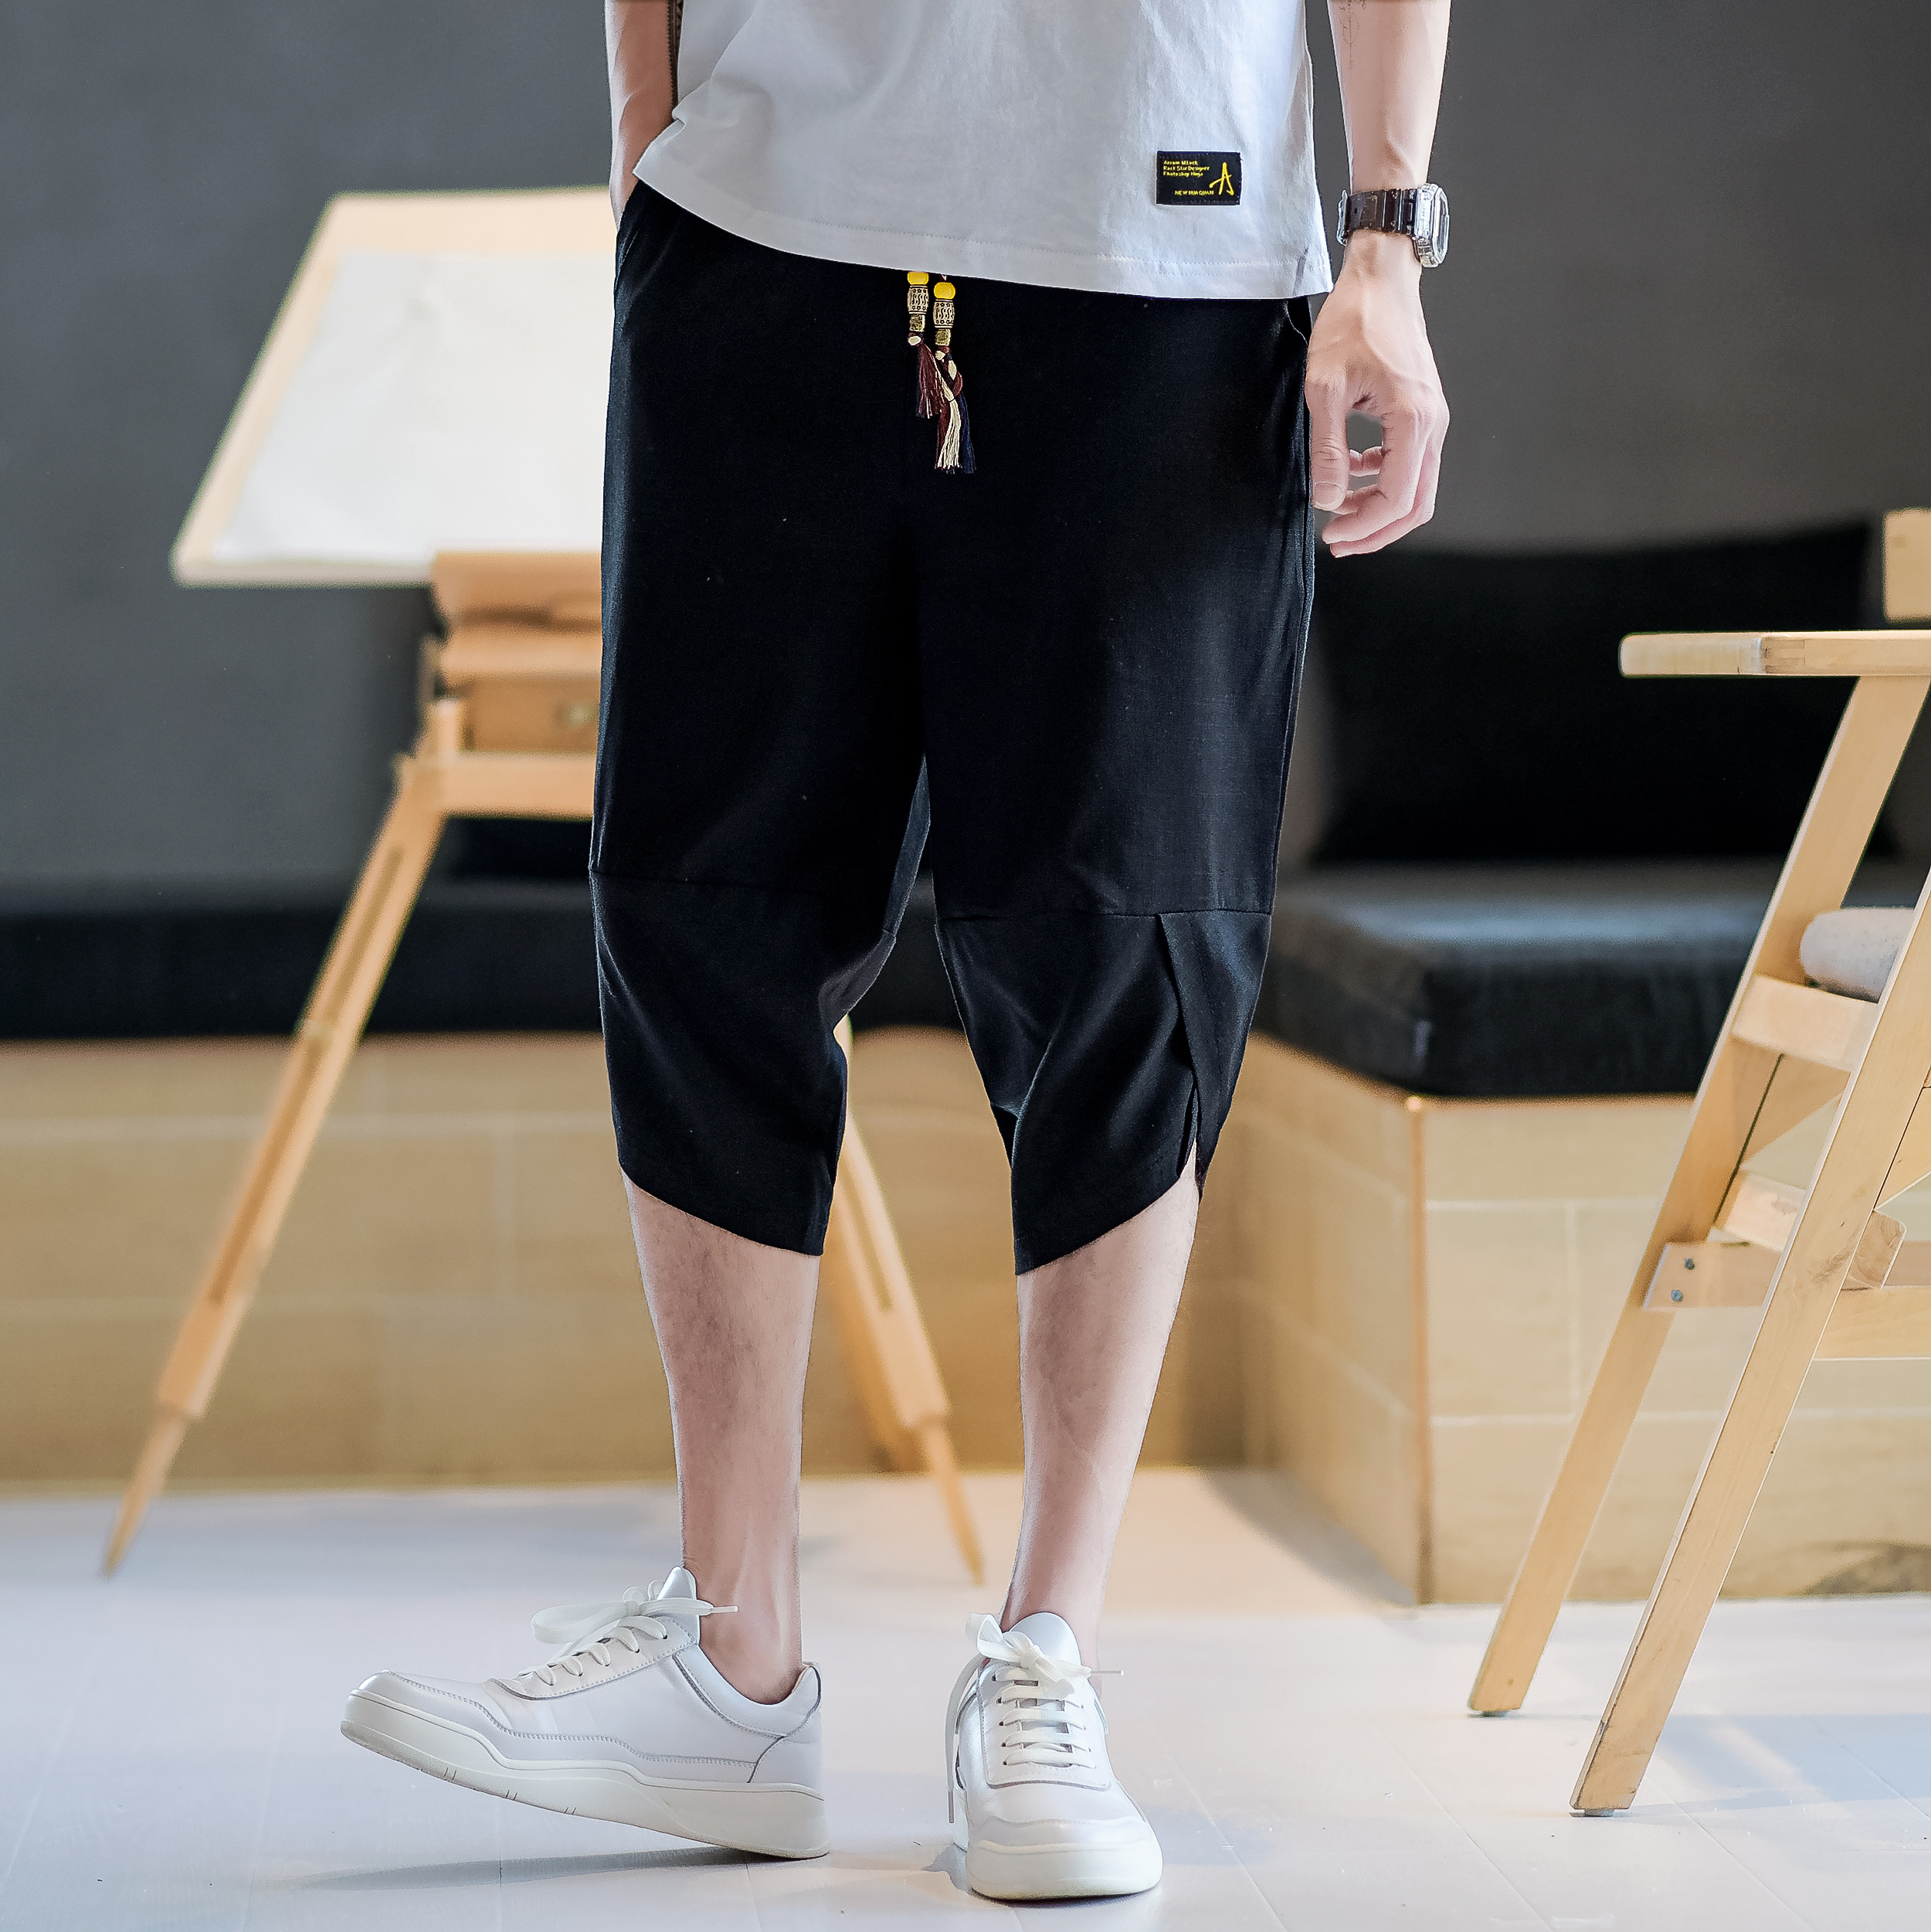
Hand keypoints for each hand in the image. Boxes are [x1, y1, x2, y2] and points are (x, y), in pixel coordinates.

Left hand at [1304, 228, 1448, 556]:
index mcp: (1412, 420)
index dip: (1363, 527)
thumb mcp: (1324, 386)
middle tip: (1337, 540)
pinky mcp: (1422, 413)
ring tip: (1339, 514)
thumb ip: (1327, 448)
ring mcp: (1431, 419)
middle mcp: (1432, 424)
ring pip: (1415, 488)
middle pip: (1416, 505)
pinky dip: (1382, 481)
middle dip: (1377, 531)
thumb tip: (1328, 500)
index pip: (1397, 499)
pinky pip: (1410, 465)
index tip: (1330, 533)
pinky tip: (1352, 474)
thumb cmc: (1354, 321)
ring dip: (1379, 509)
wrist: (1380, 278)